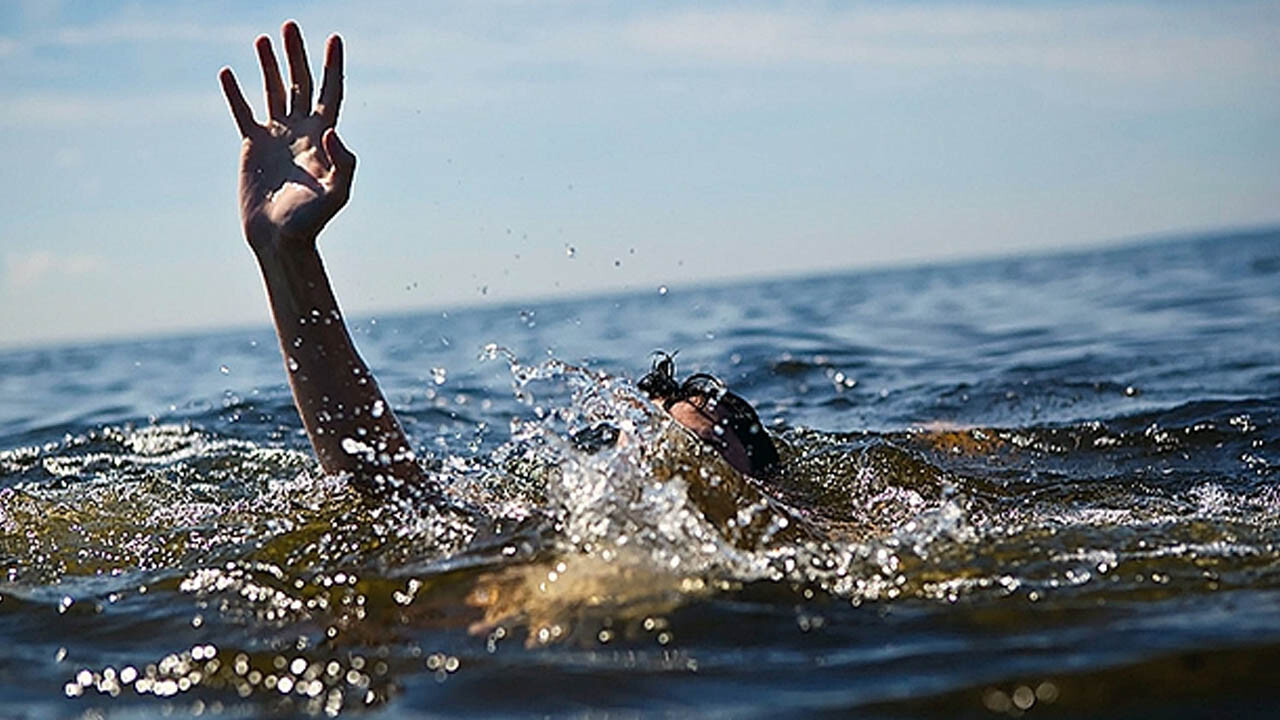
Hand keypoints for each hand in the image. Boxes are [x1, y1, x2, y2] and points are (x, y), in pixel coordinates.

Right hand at [219, 21, 354, 251]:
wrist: (280, 238)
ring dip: (269, 65)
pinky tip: (228, 72)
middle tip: (290, 25)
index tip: (335, 38)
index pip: (331, 92)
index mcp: (324, 137)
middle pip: (301, 83)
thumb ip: (344, 163)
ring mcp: (277, 136)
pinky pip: (243, 112)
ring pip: (273, 91)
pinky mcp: (252, 145)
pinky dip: (235, 93)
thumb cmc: (311, 221)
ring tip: (263, 39)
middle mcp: (302, 131)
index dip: (333, 66)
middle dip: (296, 54)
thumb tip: (334, 132)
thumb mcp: (337, 195)